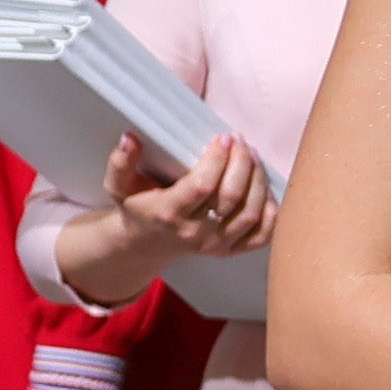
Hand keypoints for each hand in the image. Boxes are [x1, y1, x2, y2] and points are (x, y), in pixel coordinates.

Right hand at [107, 131, 275, 256]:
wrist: (145, 244)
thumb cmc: (137, 207)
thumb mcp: (118, 185)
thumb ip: (121, 162)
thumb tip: (131, 138)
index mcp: (168, 214)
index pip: (201, 187)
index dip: (217, 160)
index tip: (223, 138)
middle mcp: (194, 233)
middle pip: (230, 198)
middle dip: (242, 164)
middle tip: (241, 142)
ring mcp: (215, 245)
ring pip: (250, 214)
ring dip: (258, 181)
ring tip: (253, 156)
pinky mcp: (230, 251)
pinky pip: (262, 235)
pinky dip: (272, 212)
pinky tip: (265, 188)